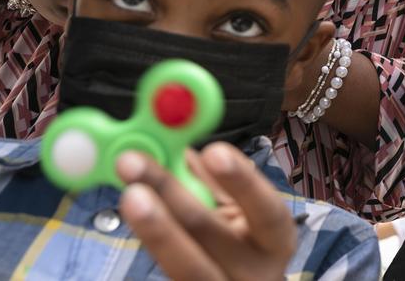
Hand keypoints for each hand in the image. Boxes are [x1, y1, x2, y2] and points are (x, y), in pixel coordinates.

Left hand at [117, 143, 298, 280]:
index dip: (241, 182)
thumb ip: (214, 180)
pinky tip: (135, 218)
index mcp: (275, 241)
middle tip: (135, 161)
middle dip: (171, 194)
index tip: (213, 150)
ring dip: (154, 228)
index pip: (266, 211)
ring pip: (184, 265)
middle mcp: (253, 273)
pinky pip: (166, 272)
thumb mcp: (241, 213)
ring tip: (129, 194)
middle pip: (210, 235)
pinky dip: (148, 242)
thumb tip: (179, 137)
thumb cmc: (243, 245)